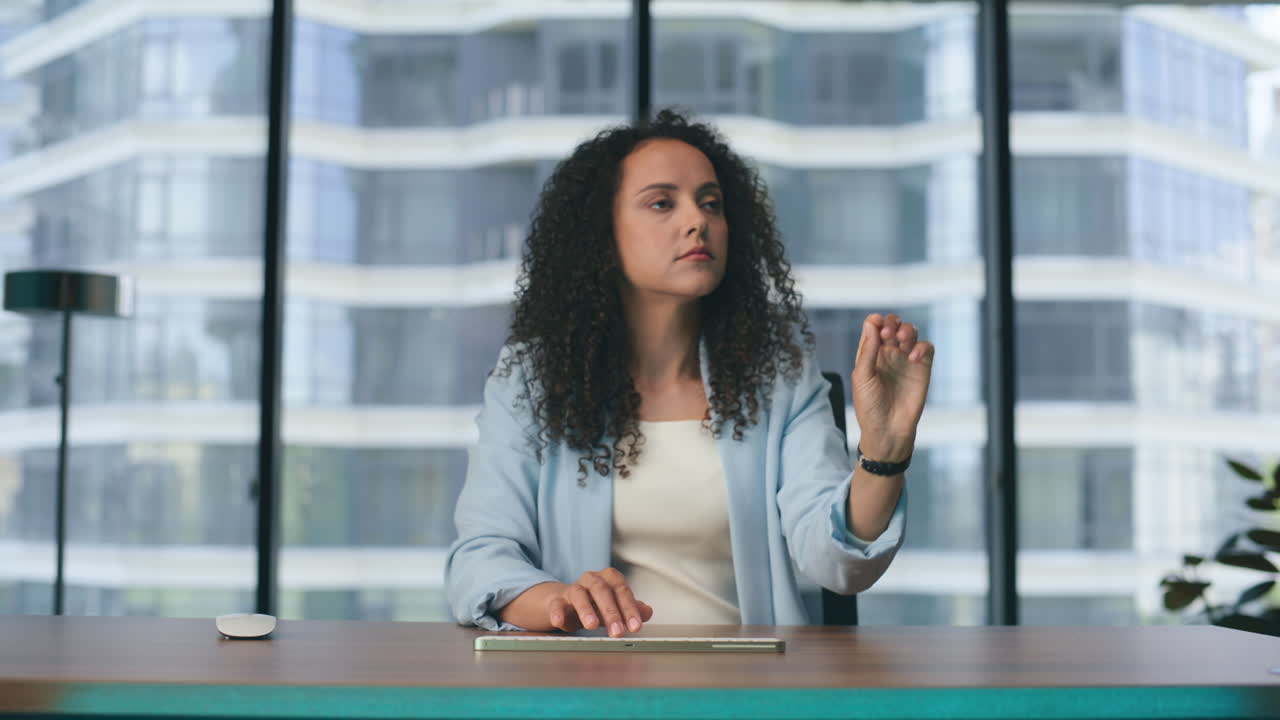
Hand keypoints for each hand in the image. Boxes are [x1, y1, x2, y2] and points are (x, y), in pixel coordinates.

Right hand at [547, 568, 653, 636]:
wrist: (563, 603)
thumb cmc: (594, 604)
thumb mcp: (614, 606)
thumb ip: (631, 609)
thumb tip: (648, 612)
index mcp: (609, 579)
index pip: (622, 590)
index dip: (629, 608)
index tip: (635, 627)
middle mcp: (591, 579)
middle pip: (602, 590)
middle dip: (611, 612)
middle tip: (617, 631)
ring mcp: (573, 588)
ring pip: (579, 594)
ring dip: (586, 610)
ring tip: (591, 626)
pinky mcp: (557, 600)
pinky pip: (556, 604)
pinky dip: (558, 612)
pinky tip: (560, 622)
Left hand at [851, 313, 934, 462]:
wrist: (888, 429)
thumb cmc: (870, 406)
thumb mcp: (862, 377)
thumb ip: (867, 350)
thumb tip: (871, 323)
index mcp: (870, 354)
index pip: (874, 327)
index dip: (876, 321)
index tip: (877, 324)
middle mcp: (888, 354)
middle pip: (893, 325)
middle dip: (892, 322)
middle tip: (889, 332)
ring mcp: (905, 360)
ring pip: (911, 332)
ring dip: (907, 330)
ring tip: (902, 340)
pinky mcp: (921, 368)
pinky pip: (926, 348)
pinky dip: (921, 346)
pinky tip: (912, 356)